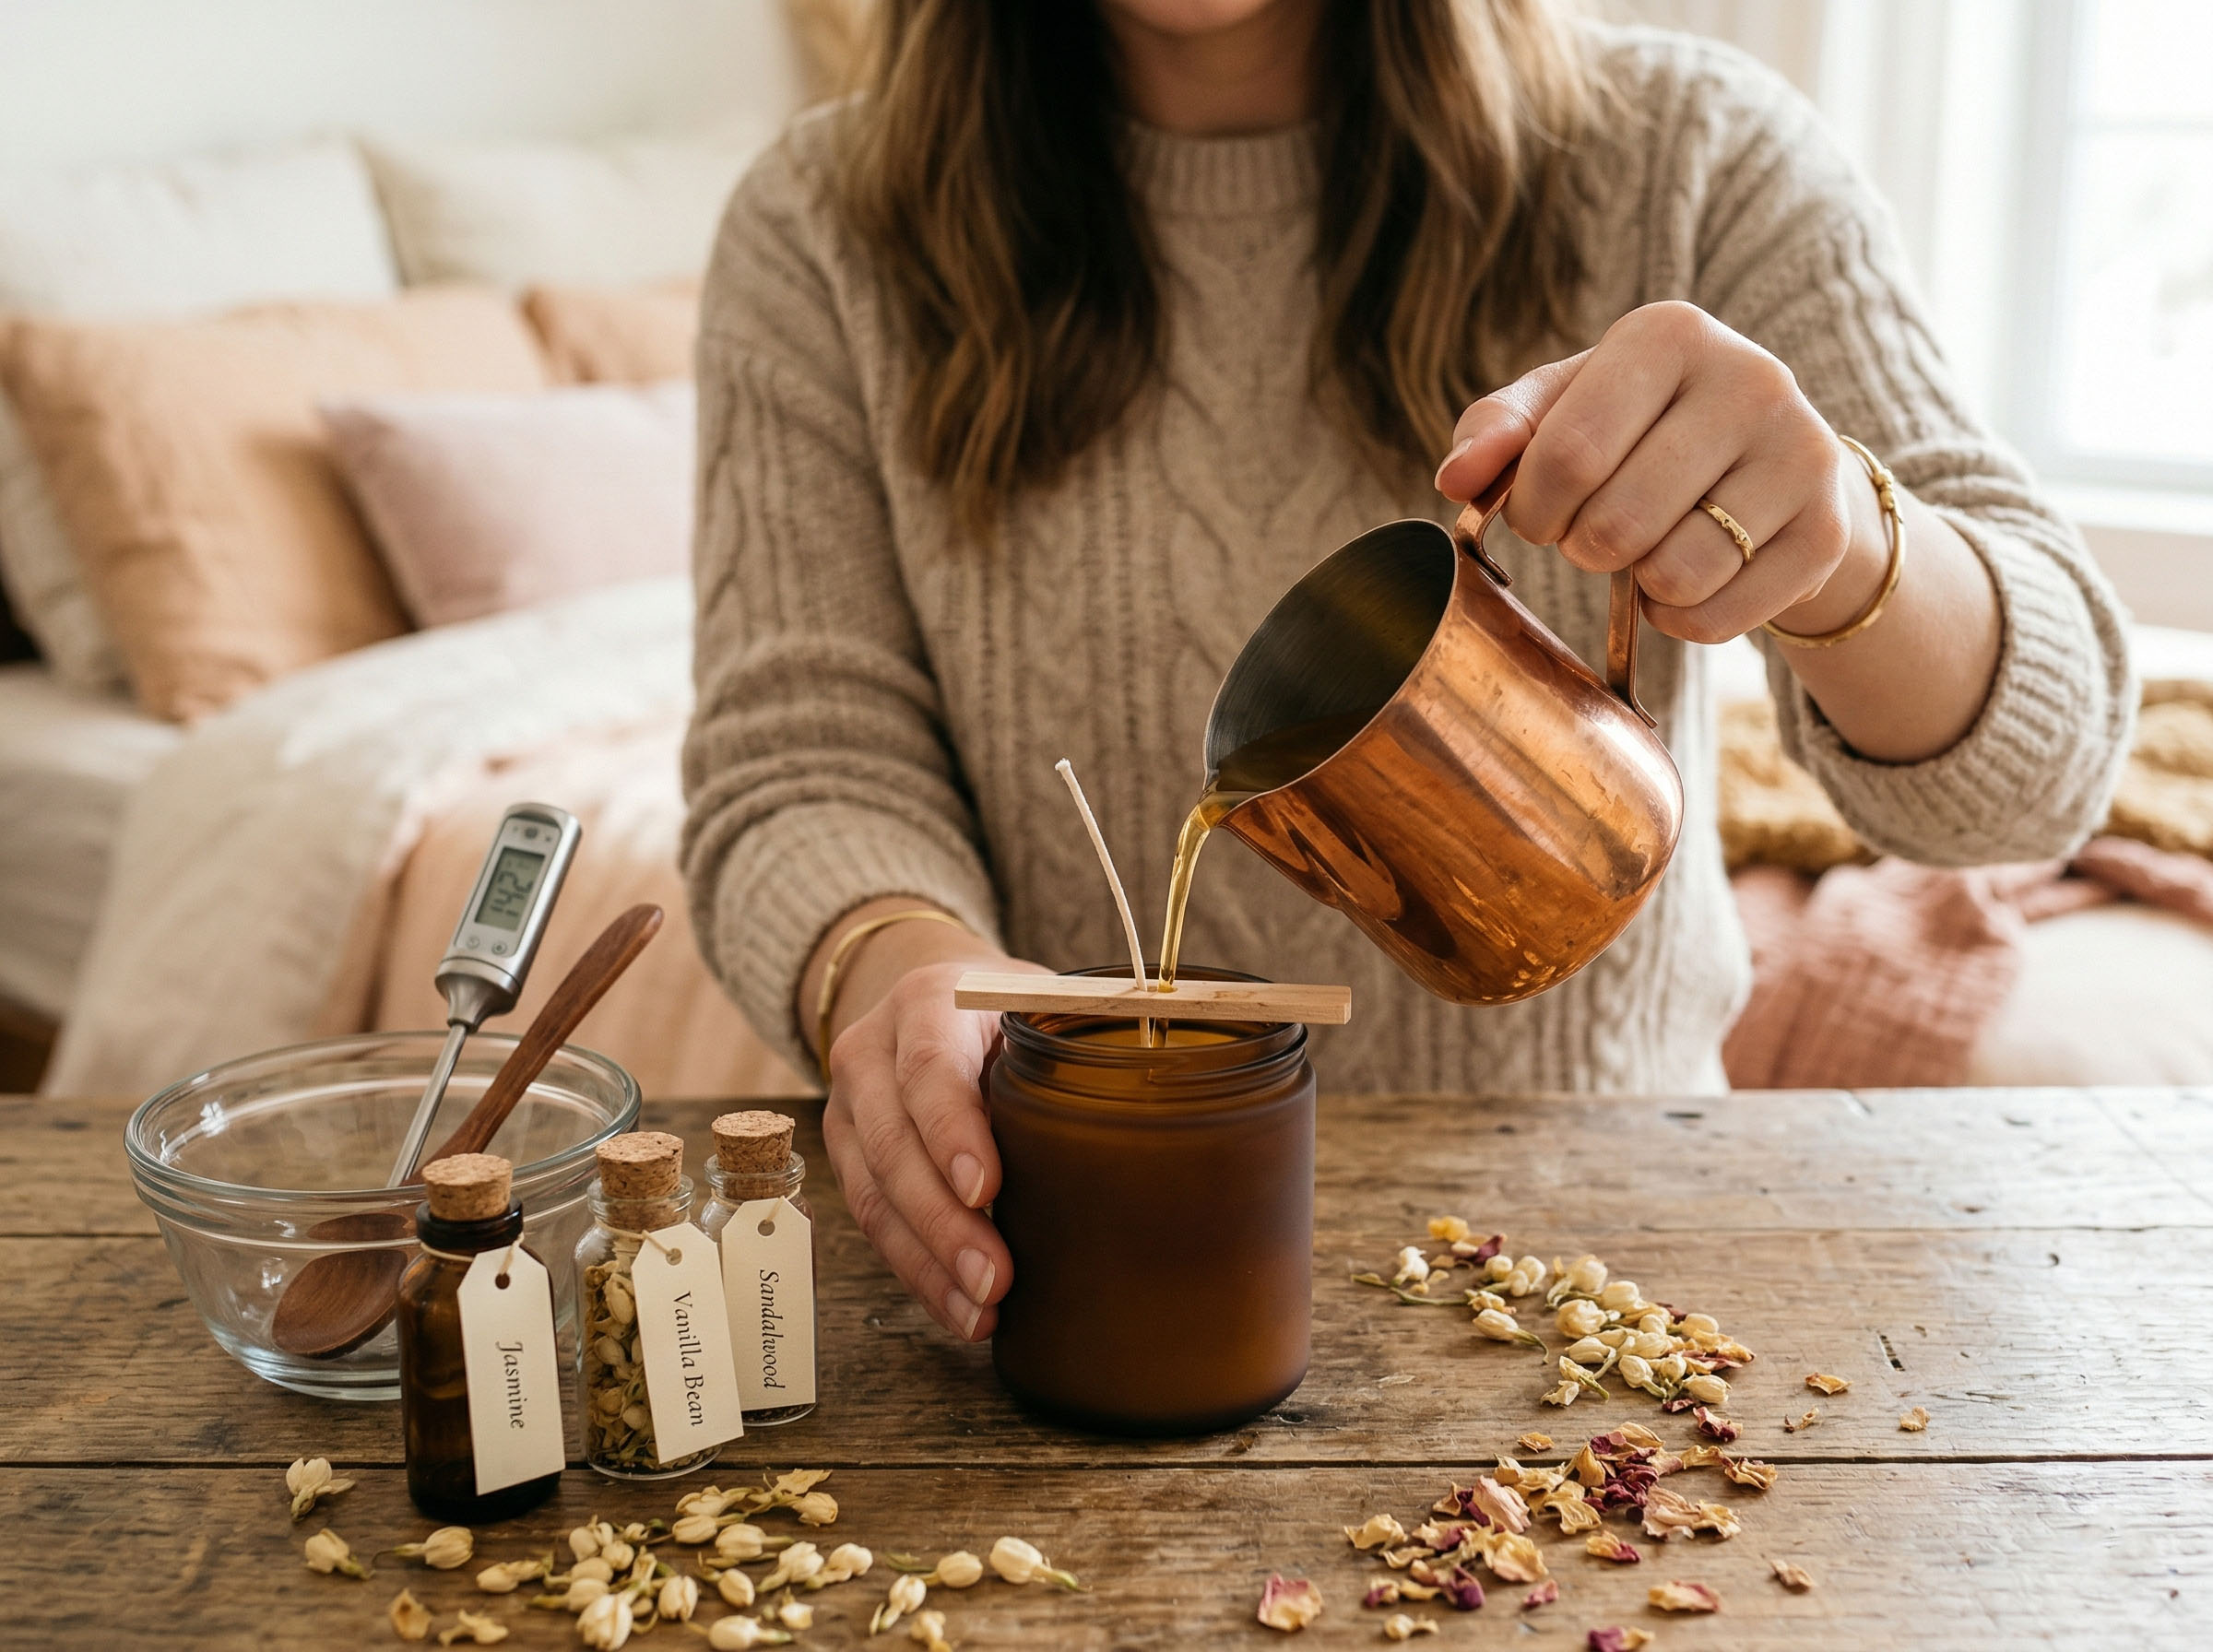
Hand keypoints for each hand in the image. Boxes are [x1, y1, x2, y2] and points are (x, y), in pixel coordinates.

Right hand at [815, 922, 1045, 1341]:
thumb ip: (1081, 1039)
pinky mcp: (845, 1153)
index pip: (931, 1068)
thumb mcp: (1041, 1002)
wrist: (927, 999)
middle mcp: (873, 1050)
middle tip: (994, 1278)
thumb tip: (1157, 1097)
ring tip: (980, 1311)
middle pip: (893, 1143)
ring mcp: (849, 1105)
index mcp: (927, 1000)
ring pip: (873, 1192)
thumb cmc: (1004, 1011)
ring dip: (927, 1261)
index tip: (987, 1191)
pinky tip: (958, 1307)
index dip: (953, 1132)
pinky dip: (915, 1270)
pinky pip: (871, 1219)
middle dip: (943, 1221)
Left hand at [1433, 301, 1889, 644]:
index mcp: (1670, 334)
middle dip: (1583, 547)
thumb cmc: (1641, 429)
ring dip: (1637, 584)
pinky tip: (1690, 576)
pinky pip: (1718, 616)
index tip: (1541, 509)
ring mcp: (1802, 453)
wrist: (1770, 462)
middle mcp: (1752, 379)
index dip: (1533, 507)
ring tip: (1648, 547)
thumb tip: (1456, 479)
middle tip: (1595, 531)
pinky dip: (1682, 618)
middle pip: (1616, 522)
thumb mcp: (1563, 406)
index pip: (1566, 454)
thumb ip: (1496, 430)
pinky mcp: (1827, 530)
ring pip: (1674, 573)